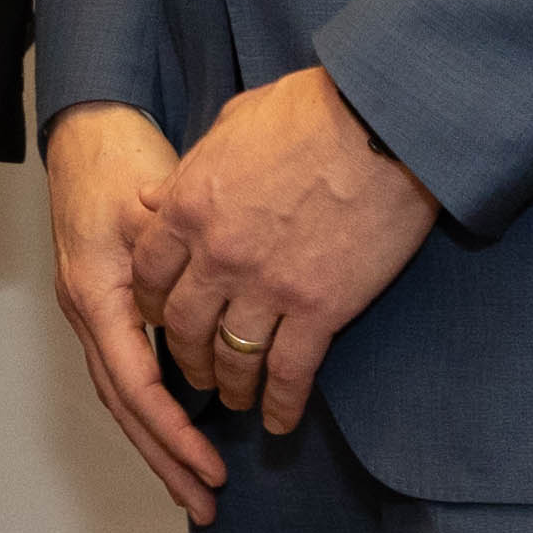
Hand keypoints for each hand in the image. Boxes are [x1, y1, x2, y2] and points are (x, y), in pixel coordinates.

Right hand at [46, 103, 222, 526]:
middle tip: (207, 503)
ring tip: (195, 489)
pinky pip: (126, 376)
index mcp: (96, 296)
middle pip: (124, 407)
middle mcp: (87, 314)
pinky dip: (153, 413)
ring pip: (122, 398)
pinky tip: (178, 435)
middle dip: (165, 459)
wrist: (89, 135)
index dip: (174, 432)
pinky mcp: (106, 309)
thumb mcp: (154, 205)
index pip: (134, 385)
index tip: (213, 467)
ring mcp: (92, 315)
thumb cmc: (120, 163)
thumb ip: (180, 253)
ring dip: (158, 445)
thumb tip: (209, 284)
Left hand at [136, 66, 440, 447]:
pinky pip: (290, 372)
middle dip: (184, 356)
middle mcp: (217, 255)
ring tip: (235, 400)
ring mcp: (267, 287)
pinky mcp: (321, 310)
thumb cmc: (313, 111)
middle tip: (194, 372)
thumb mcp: (230, 126)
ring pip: (232, 357)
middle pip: (183, 325)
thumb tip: (153, 198)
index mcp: (188, 206)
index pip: (148, 273)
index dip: (151, 302)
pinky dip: (281, 404)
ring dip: (230, 386)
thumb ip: (189, 172)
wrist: (384, 125)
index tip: (160, 317)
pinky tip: (279, 421)